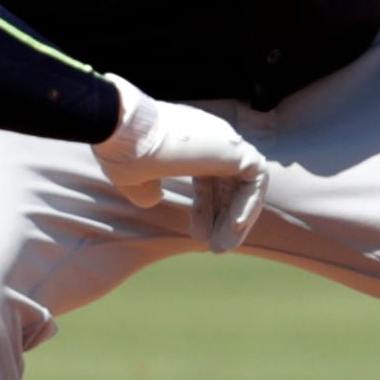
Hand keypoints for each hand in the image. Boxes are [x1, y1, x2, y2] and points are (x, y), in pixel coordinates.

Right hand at [94, 76, 268, 246]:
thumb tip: (152, 200)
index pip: (209, 177)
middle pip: (229, 184)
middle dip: (223, 218)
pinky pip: (255, 180)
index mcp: (189, 141)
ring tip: (224, 247)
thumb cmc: (124, 150)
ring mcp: (224, 140)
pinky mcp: (235, 148)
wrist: (125, 130)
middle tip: (217, 249)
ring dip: (237, 217)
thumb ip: (144, 189)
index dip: (205, 208)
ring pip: (245, 184)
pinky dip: (248, 203)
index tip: (197, 235)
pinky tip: (235, 226)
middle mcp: (211, 137)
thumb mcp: (132, 177)